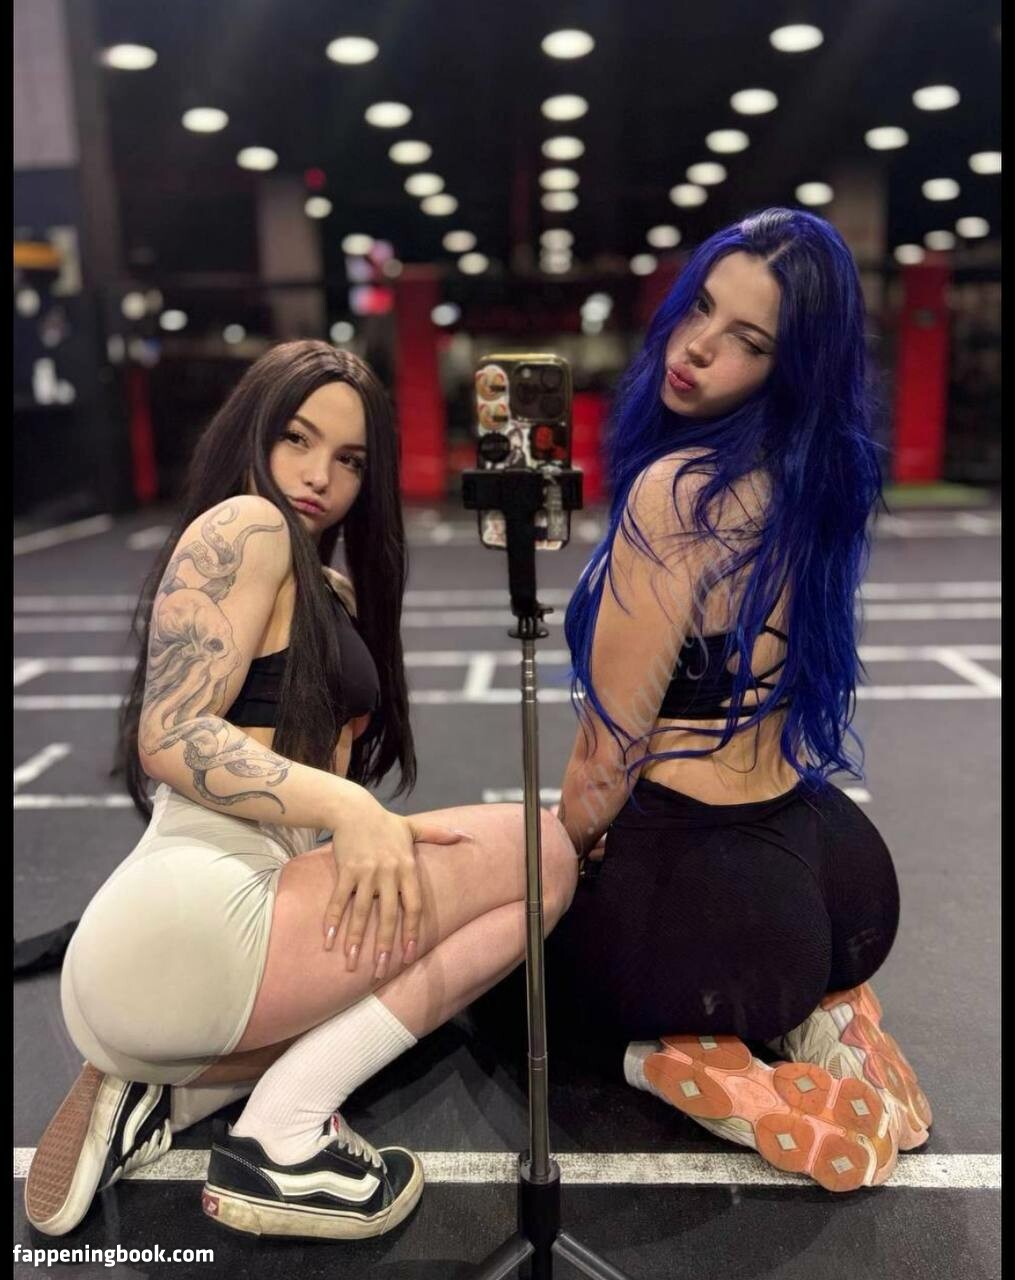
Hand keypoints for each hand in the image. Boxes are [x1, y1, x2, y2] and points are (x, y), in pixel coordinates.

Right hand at [323, 796, 471, 978]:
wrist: (353, 809)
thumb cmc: (385, 822)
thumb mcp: (414, 826)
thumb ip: (439, 834)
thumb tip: (467, 835)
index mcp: (406, 867)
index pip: (413, 906)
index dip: (412, 931)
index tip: (409, 954)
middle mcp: (387, 872)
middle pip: (388, 915)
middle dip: (385, 945)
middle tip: (381, 971)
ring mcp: (365, 872)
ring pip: (361, 912)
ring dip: (356, 939)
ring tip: (351, 963)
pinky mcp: (345, 870)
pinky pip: (338, 899)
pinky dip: (332, 920)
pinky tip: (329, 940)